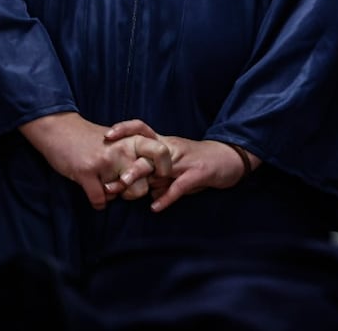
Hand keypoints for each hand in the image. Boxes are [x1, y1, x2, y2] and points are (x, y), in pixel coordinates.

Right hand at [20, 112, 165, 209]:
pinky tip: (93, 190)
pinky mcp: (86, 172)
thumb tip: (153, 180)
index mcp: (133, 140)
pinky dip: (98, 202)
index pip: (162, 153)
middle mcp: (122, 150)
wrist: (61, 130)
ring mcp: (104, 161)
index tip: (157, 176)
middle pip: (143, 187)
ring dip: (113, 195)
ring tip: (104, 183)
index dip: (164, 169)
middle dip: (132, 192)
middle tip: (120, 184)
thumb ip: (137, 155)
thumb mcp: (121, 140)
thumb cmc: (93, 139)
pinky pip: (100, 201)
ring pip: (121, 195)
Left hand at [106, 121, 258, 212]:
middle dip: (126, 164)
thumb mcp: (175, 165)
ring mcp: (185, 161)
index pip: (142, 129)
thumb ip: (157, 175)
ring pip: (159, 166)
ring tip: (124, 186)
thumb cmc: (199, 161)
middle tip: (108, 179)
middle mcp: (172, 149)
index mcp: (165, 144)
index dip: (124, 129)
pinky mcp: (198, 173)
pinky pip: (179, 186)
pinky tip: (155, 207)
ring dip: (140, 175)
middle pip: (145, 151)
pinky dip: (167, 197)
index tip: (106, 135)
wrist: (230, 157)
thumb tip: (139, 190)